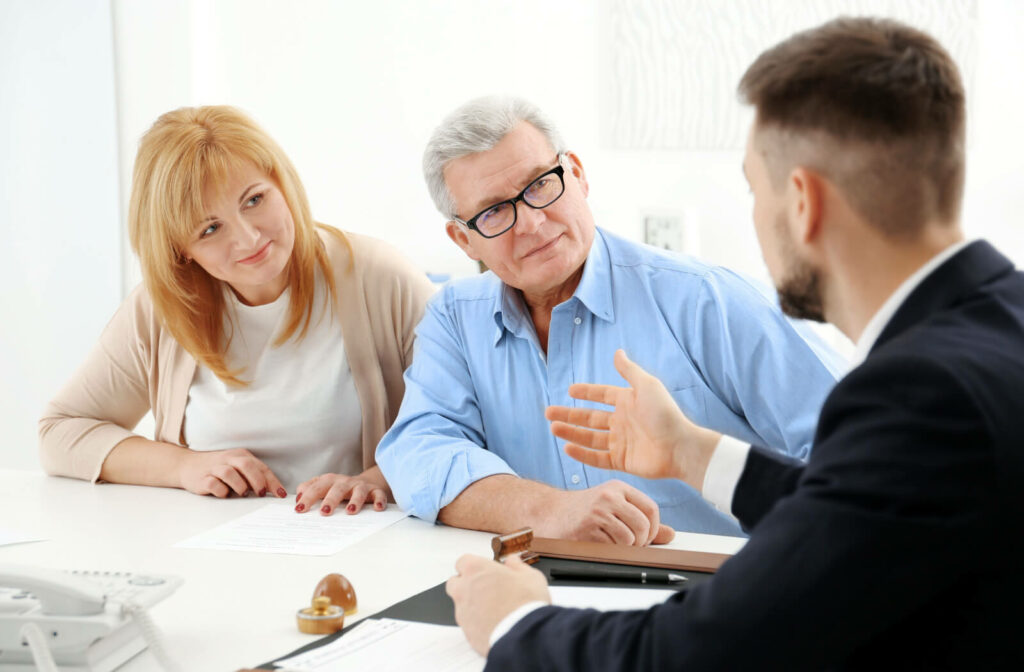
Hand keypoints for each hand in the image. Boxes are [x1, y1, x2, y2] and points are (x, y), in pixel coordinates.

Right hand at [178, 448, 285, 498]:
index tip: (280, 494)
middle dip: (257, 481)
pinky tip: (224, 494)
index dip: (272, 481)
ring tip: (242, 493)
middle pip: (247, 466)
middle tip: (261, 493)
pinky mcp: (202, 478)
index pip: (261, 467)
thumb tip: (271, 491)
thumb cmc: (217, 468)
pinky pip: (214, 484)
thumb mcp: (237, 467)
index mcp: (240, 455)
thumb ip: (252, 475)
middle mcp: (228, 459)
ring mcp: (214, 468)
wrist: (187, 465)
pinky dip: (222, 491)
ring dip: (240, 486)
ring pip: (230, 473)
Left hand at [294, 466, 390, 514]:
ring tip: (350, 512)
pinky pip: (378, 495)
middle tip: (324, 512)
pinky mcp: (375, 491)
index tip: (299, 510)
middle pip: (337, 489)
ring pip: (358, 492)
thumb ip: (308, 489)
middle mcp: (345, 482)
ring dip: (355, 501)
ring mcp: (360, 486)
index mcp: (329, 480)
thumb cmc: (339, 488)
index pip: (316, 488)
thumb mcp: (322, 486)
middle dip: (331, 500)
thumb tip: (298, 499)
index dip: (308, 498)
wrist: (364, 482)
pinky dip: (379, 501)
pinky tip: (377, 508)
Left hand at [446, 554, 549, 655]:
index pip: (463, 561)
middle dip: (466, 583)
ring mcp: (463, 611)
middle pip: (455, 582)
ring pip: (460, 604)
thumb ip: (516, 566)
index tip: (485, 570)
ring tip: (493, 608)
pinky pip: (468, 623)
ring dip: (471, 604)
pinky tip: (493, 623)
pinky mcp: (466, 631)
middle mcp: (463, 589)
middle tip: (486, 588)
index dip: (475, 565)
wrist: (524, 635)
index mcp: (476, 570)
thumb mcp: (530, 576)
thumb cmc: (526, 603)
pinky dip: (476, 622)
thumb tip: (512, 562)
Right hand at [536, 480, 674, 545]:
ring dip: (626, 548)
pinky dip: (612, 551)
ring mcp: (598, 511)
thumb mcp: (615, 507)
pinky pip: (613, 546)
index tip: (646, 536)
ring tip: (614, 543)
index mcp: (619, 488)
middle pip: (643, 525)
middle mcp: (609, 496)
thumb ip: (642, 519)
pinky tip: (601, 544)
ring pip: (630, 538)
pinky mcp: (588, 528)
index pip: (651, 508)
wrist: (551, 513)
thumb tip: (670, 535)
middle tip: (632, 545)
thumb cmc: (585, 511)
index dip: (654, 528)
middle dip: (641, 541)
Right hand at [545, 349, 721, 491]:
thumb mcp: (647, 386)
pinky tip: (567, 448)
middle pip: (589, 417)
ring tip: (553, 427)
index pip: (602, 395)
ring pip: (589, 437)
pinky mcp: (621, 461)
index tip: (570, 390)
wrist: (679, 447)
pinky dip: (582, 454)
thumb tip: (617, 351)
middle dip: (569, 414)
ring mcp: (620, 442)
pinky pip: (597, 457)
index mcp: (627, 402)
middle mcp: (622, 421)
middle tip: (548, 412)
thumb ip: (629, 370)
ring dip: (571, 432)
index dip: (586, 392)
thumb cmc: (665, 414)